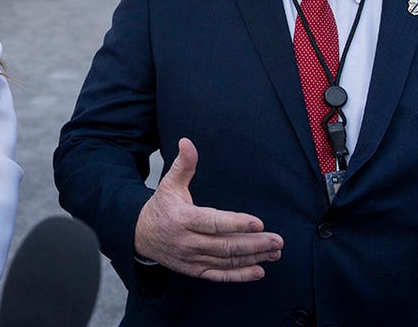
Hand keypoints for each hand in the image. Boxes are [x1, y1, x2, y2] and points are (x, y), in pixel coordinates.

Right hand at [133, 138, 282, 281]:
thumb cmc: (161, 207)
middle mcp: (187, 242)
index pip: (213, 223)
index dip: (236, 224)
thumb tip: (187, 142)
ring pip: (226, 261)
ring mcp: (191, 259)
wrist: (141, 235)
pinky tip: (258, 271)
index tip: (258, 223)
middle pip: (225, 245)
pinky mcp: (195, 270)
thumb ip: (184, 165)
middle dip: (254, 244)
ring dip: (253, 258)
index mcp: (182, 219)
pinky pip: (219, 275)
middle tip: (277, 240)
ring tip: (274, 252)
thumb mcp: (169, 184)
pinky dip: (240, 275)